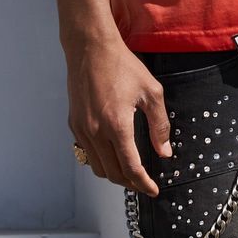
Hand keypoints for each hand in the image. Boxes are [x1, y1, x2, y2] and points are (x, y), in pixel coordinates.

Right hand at [64, 32, 171, 196]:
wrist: (91, 48)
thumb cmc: (122, 65)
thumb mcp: (151, 92)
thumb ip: (159, 125)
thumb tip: (164, 152)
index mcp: (117, 125)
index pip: (130, 168)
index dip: (143, 183)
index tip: (153, 190)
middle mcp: (95, 132)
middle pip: (113, 173)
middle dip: (130, 183)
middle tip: (144, 183)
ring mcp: (81, 129)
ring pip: (97, 167)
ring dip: (114, 174)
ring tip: (129, 171)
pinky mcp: (74, 124)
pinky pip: (86, 153)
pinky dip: (100, 160)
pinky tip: (112, 153)